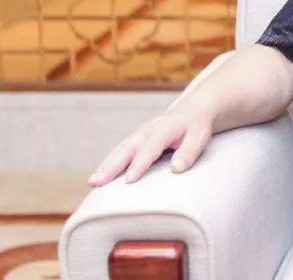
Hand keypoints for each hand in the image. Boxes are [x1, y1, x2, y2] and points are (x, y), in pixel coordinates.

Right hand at [87, 105, 214, 186]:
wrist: (194, 109)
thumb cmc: (197, 126)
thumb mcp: (200, 137)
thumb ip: (189, 152)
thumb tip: (176, 169)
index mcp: (164, 129)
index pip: (150, 148)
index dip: (140, 164)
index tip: (129, 180)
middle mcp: (147, 130)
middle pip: (127, 148)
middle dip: (111, 166)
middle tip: (96, 182)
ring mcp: (139, 133)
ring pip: (120, 149)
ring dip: (105, 165)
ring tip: (92, 182)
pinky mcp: (136, 138)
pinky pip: (120, 150)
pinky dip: (109, 162)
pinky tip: (100, 175)